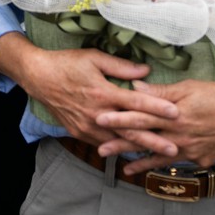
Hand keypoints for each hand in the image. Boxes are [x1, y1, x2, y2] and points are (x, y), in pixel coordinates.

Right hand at [0, 36, 172, 147]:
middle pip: (130, 129)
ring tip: (157, 156)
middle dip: (153, 140)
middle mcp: (96, 113)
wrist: (38, 77)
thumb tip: (146, 71)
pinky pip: (102, 144)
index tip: (176, 112)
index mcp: (102, 93)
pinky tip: (132, 152)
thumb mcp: (93, 58)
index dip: (157, 107)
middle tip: (174, 148)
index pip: (136, 102)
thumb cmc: (67, 63)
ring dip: (137, 149)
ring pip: (117, 142)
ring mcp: (87, 126)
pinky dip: (118, 148)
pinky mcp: (79, 133)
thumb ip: (121, 67)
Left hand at [96, 79, 214, 173]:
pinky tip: (150, 170)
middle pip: (145, 139)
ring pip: (158, 156)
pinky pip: (177, 162)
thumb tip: (135, 87)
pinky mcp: (200, 160)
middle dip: (120, 144)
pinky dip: (162, 166)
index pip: (141, 116)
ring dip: (139, 161)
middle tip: (99, 149)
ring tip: (121, 167)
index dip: (119, 117)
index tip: (99, 118)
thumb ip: (161, 92)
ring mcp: (189, 150)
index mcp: (174, 115)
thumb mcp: (189, 88)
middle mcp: (179, 135)